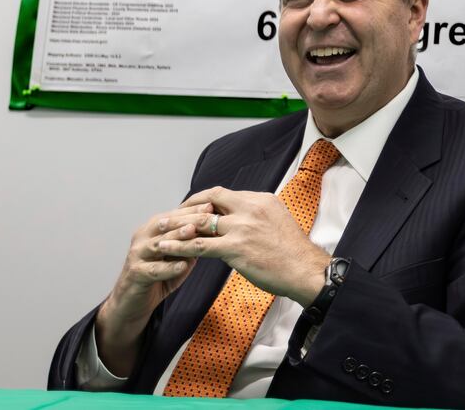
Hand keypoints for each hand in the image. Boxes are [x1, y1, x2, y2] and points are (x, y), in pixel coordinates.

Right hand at [94, 203, 215, 375]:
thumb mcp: (178, 254)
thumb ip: (192, 241)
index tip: (214, 205)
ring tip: (194, 234)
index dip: (194, 210)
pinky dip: (168, 267)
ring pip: (158, 243)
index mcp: (153, 229)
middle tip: (208, 216)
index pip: (175, 214)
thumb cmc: (160, 273)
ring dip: (176, 238)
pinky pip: (153, 270)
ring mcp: (137, 255)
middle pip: (166, 224)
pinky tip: (182, 266)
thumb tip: (216, 228)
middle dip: (188, 219)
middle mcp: (143, 237)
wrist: (133, 300)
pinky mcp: (135, 274)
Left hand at [157, 187, 329, 306]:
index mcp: (261, 200)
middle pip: (210, 199)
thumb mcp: (278, 221)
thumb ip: (258, 216)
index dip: (204, 200)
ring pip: (201, 222)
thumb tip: (242, 219)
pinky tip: (167, 249)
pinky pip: (200, 245)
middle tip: (171, 216)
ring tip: (159, 232)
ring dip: (177, 227)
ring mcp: (242, 228)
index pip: (225, 193)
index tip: (192, 208)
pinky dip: (180, 246)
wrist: (305, 270)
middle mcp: (250, 208)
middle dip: (187, 207)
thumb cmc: (293, 253)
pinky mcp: (235, 248)